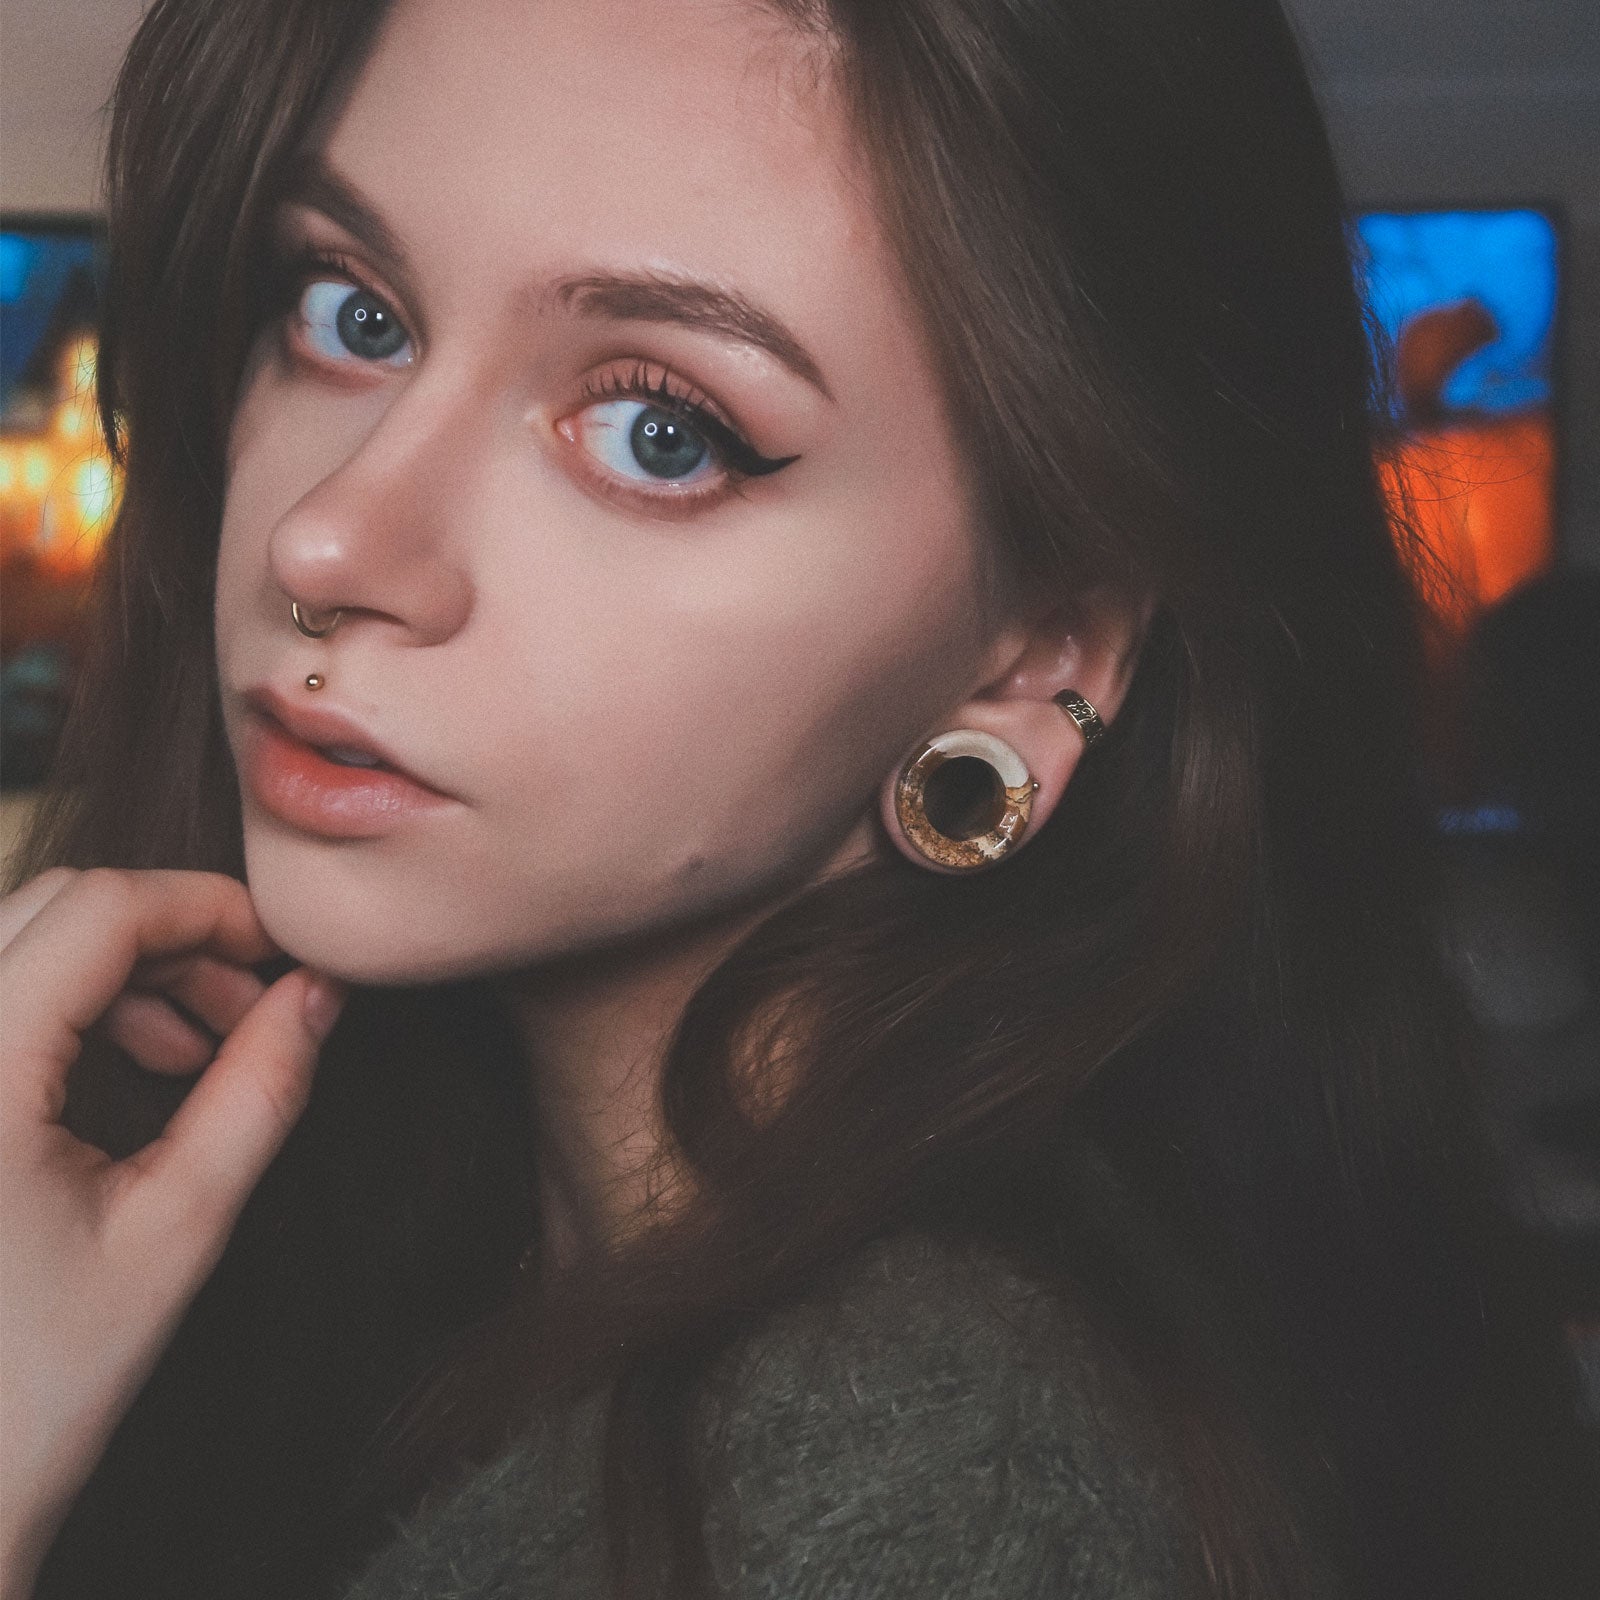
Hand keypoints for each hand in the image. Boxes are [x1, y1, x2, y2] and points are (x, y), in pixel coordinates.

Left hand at [0, 868, 345, 1598]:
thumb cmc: (35, 1383)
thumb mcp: (178, 1226)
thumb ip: (259, 1091)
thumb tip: (318, 995)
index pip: (100, 909)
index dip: (209, 908)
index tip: (283, 951)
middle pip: (57, 907)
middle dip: (172, 937)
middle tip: (252, 1005)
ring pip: (25, 941)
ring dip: (125, 970)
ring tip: (198, 1048)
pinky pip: (0, 994)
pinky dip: (75, 1004)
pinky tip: (136, 1065)